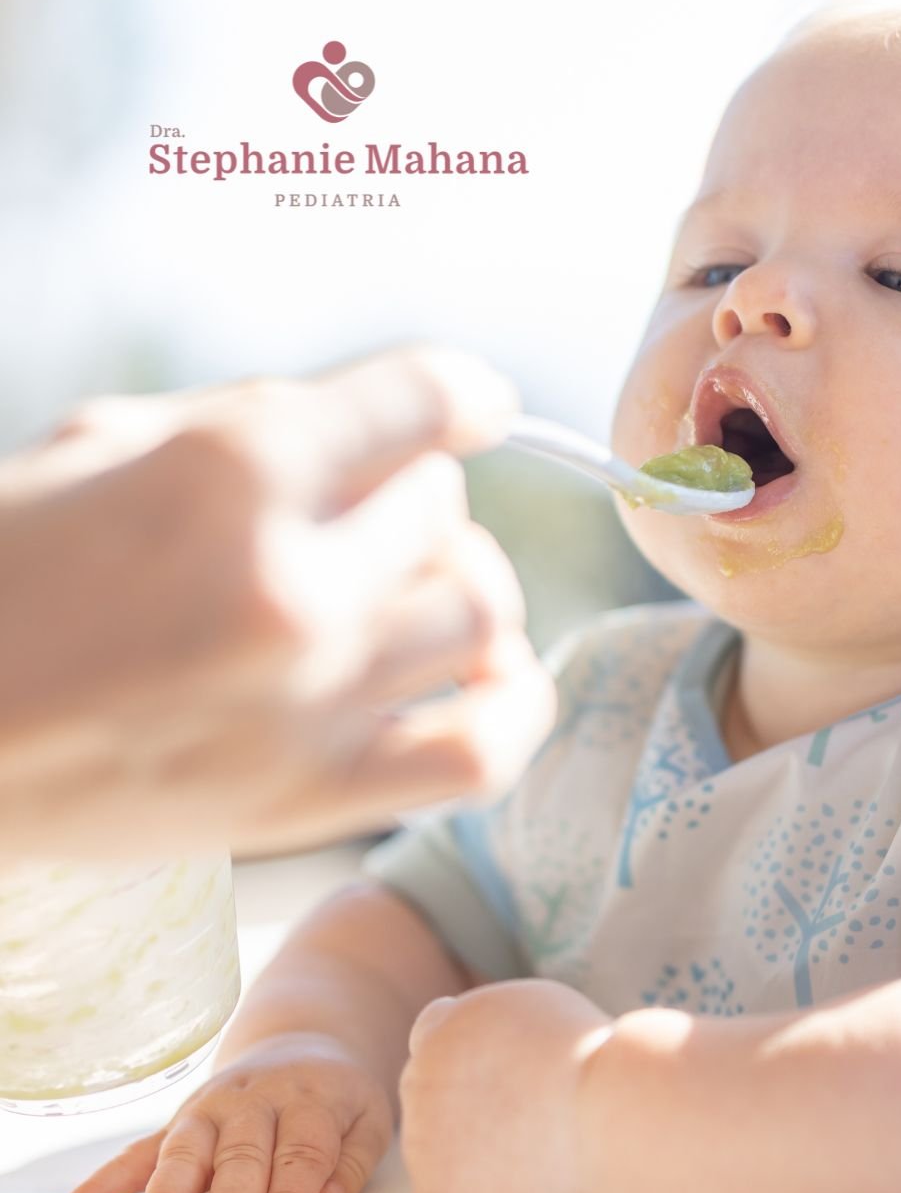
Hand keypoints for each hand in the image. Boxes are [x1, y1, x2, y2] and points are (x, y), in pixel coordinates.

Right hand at [0, 345, 555, 859]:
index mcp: (230, 472)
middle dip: (413, 497)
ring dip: (461, 586)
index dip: (460, 393)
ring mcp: (306, 703)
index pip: (420, 401)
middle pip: (446, 511)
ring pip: (479, 613)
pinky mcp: (304, 800)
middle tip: (370, 515)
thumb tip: (377, 431)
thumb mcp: (97, 446)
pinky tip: (492, 679)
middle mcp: (289, 585)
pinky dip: (512, 708)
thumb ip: (249, 423)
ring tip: (420, 589)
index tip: (474, 402)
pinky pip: (479, 752)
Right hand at [51, 1034, 392, 1192]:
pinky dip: (104, 1182)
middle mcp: (253, 1100)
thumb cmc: (337, 1097)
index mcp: (308, 1099)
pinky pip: (136, 1152)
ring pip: (183, 1150)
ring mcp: (209, 1109)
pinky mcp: (178, 1123)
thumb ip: (352, 1162)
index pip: (301, 1151)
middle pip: (240, 1152)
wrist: (301, 1043)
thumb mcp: (368, 1118)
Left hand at [400, 980, 611, 1192]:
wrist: (603, 1109)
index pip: (429, 1041)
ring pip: (435, 1160)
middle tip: (524, 1123)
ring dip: (473, 1162)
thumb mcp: (531, 1006)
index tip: (498, 1081)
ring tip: (535, 1154)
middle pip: (429, 1100)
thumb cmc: (588, 1057)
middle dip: (466, 1112)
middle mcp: (419, 1077)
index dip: (464, 1064)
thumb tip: (490, 1047)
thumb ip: (492, 1026)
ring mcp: (420, 1139)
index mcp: (442, 1027)